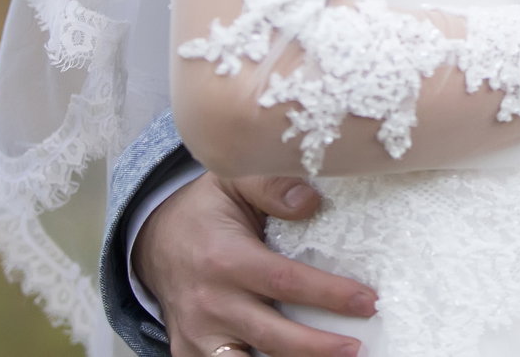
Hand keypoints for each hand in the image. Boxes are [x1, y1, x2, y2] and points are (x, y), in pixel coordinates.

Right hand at [132, 171, 376, 356]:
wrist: (152, 240)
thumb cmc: (205, 210)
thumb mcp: (232, 181)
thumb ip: (270, 185)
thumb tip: (310, 201)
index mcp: (225, 259)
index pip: (285, 281)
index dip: (329, 295)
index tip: (368, 301)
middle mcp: (210, 303)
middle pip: (272, 336)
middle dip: (318, 348)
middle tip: (357, 348)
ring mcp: (198, 334)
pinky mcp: (190, 353)